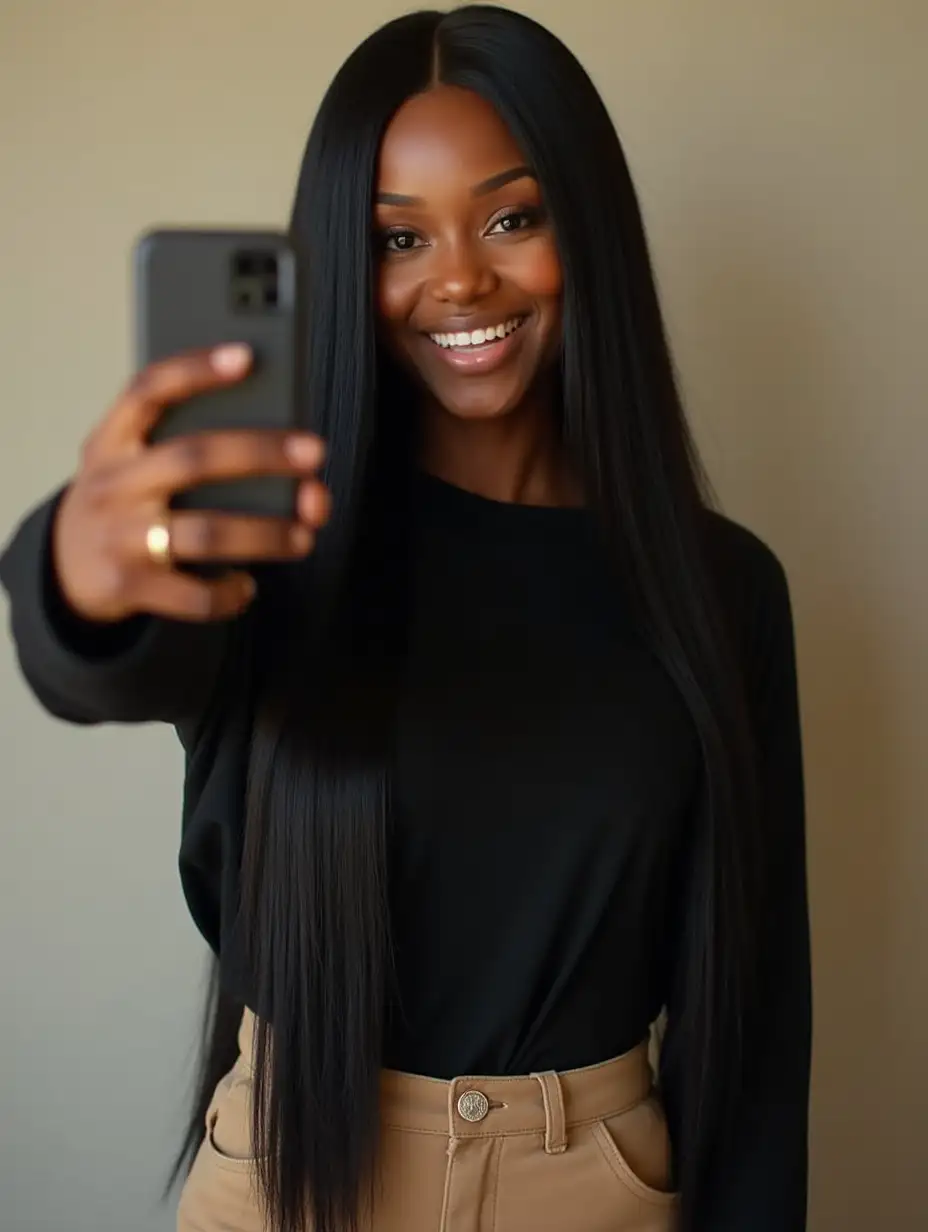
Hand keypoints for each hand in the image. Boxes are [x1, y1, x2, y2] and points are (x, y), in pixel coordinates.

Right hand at [52, 344, 329, 623]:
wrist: (63, 571)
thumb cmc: (124, 506)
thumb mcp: (130, 464)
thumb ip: (188, 450)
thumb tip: (284, 461)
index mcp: (113, 442)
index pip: (147, 390)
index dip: (195, 369)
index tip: (246, 356)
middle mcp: (114, 484)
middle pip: (194, 458)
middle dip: (262, 452)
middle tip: (314, 453)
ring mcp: (120, 537)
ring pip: (206, 532)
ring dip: (266, 533)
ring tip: (303, 535)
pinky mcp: (129, 586)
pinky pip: (194, 594)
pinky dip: (230, 592)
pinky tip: (246, 585)